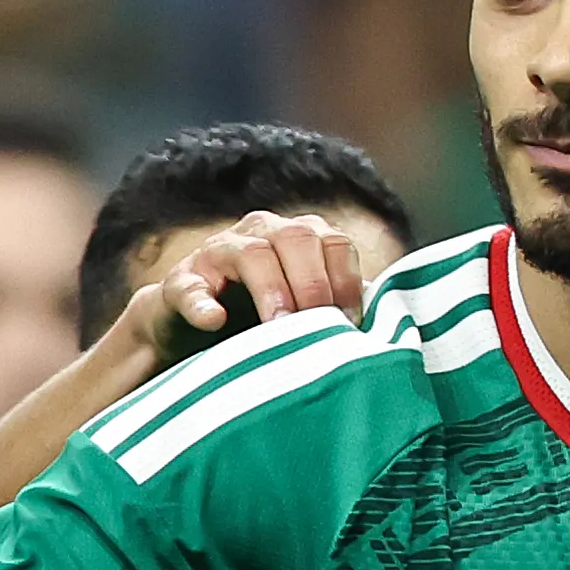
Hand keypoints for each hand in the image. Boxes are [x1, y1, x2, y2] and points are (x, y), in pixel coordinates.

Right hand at [122, 211, 378, 363]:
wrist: (186, 334)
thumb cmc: (256, 324)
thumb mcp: (303, 316)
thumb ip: (337, 312)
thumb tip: (389, 333)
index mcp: (298, 240)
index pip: (334, 241)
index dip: (347, 280)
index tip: (353, 324)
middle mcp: (261, 235)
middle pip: (296, 237)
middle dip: (314, 283)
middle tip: (320, 324)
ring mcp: (218, 254)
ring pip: (251, 253)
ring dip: (271, 290)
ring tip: (278, 326)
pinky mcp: (180, 282)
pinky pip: (190, 286)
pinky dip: (202, 303)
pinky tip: (214, 321)